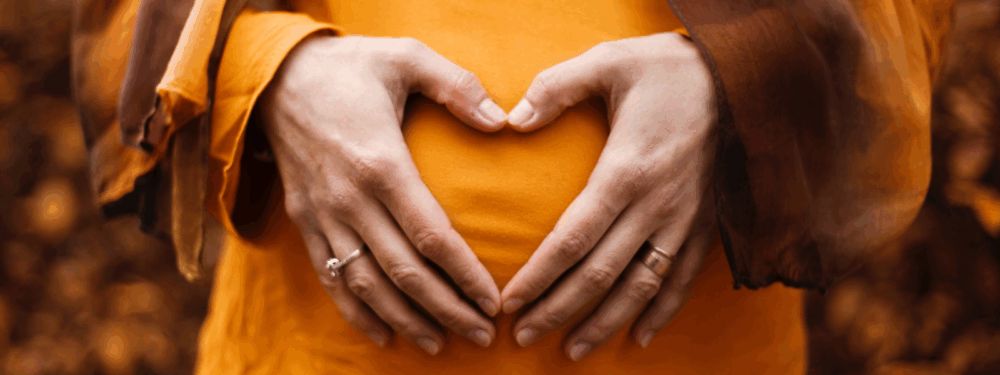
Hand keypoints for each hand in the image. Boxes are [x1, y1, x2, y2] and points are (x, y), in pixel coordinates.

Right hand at [260, 36, 507, 353]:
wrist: (275, 76)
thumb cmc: (350, 67)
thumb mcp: (405, 56)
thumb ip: (457, 85)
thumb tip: (503, 122)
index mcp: (381, 163)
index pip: (431, 236)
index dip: (465, 274)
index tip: (494, 300)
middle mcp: (350, 199)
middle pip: (403, 272)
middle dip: (447, 310)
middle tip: (483, 335)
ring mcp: (324, 215)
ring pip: (367, 285)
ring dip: (406, 320)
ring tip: (440, 345)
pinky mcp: (306, 222)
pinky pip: (330, 278)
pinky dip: (356, 313)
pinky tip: (384, 336)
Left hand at [499, 32, 718, 359]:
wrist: (745, 76)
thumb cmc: (668, 68)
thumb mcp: (608, 62)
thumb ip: (556, 88)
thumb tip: (511, 118)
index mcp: (626, 171)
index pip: (573, 239)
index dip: (539, 277)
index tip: (510, 303)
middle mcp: (656, 205)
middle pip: (600, 273)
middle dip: (559, 310)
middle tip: (523, 336)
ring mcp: (685, 220)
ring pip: (641, 286)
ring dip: (605, 322)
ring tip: (572, 350)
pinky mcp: (706, 223)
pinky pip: (683, 278)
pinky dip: (662, 312)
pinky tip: (639, 337)